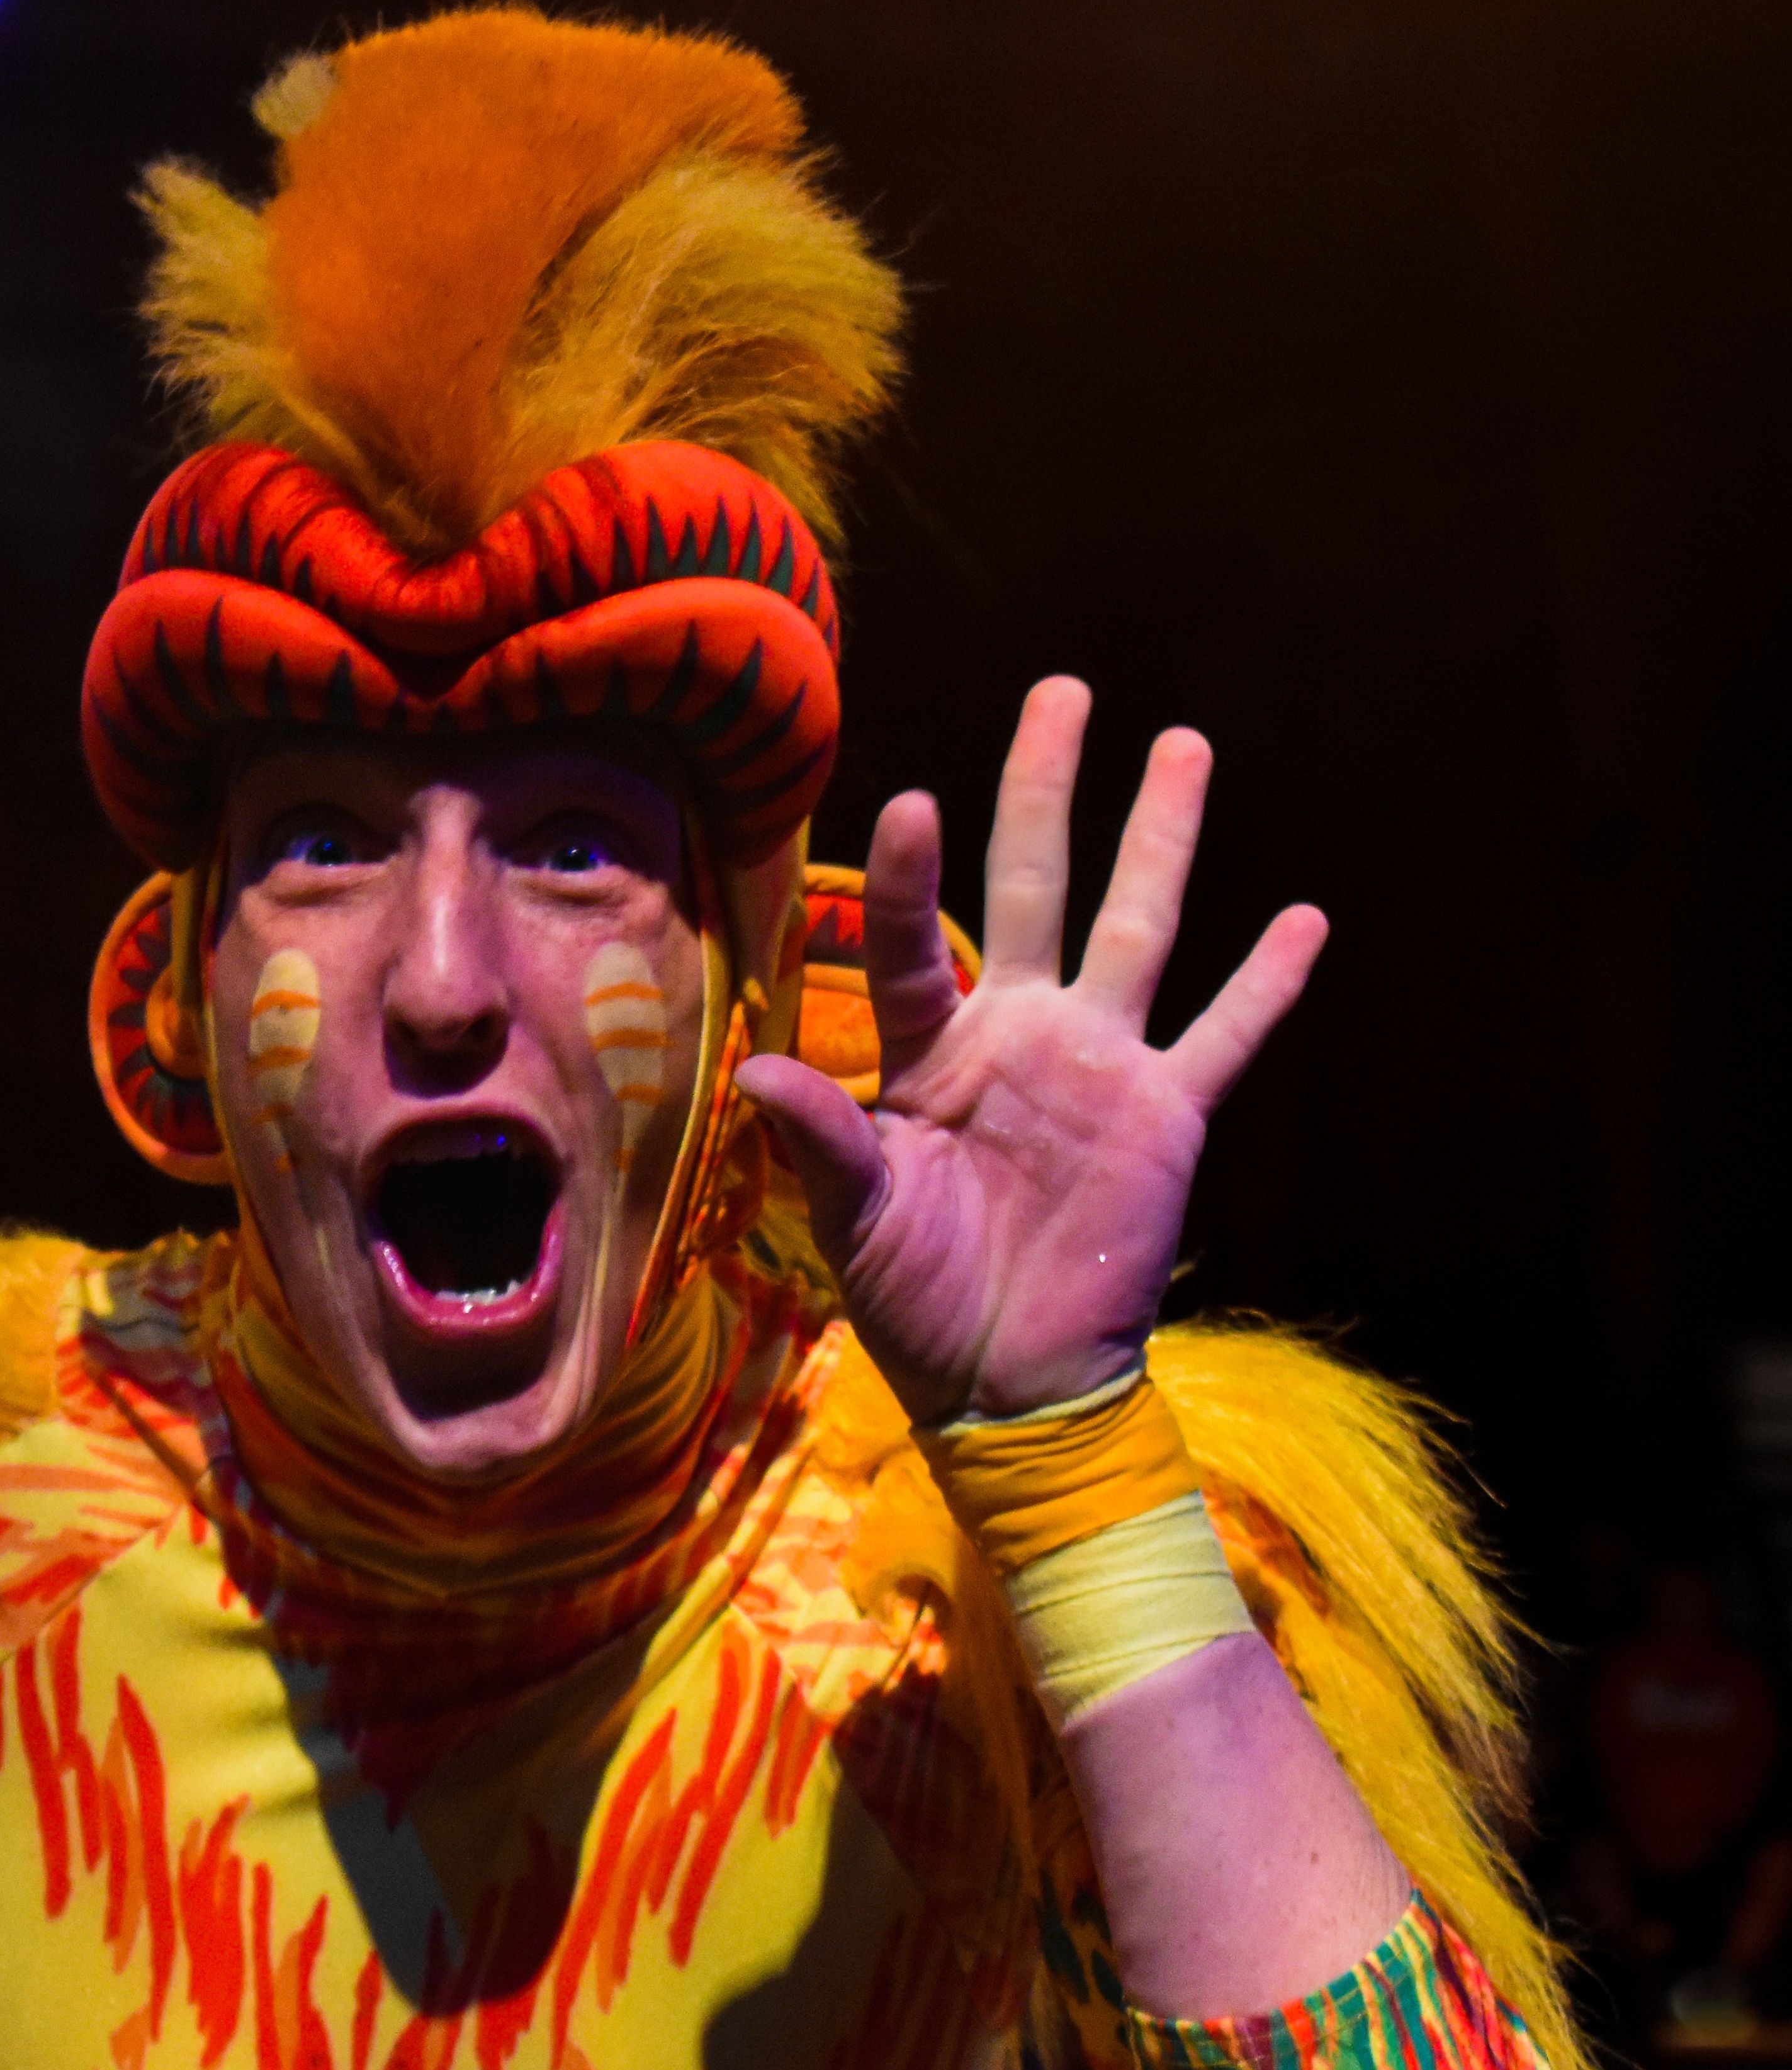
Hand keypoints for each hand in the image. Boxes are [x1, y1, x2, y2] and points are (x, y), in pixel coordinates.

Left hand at [734, 676, 1326, 1425]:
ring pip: (1138, 925)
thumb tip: (763, 1071)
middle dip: (1045, 786)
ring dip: (1161, 836)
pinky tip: (1306, 918)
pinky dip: (1268, 982)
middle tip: (1061, 689)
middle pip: (1034, 882)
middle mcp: (1018, 1031)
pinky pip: (1225, 1035)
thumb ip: (822, 1138)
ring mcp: (1098, 1063)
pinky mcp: (1166, 1112)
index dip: (913, 878)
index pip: (914, 942)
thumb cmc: (914, 1298)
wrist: (1005, 1380)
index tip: (914, 800)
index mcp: (931, 1050)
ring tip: (1181, 741)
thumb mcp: (855, 1219)